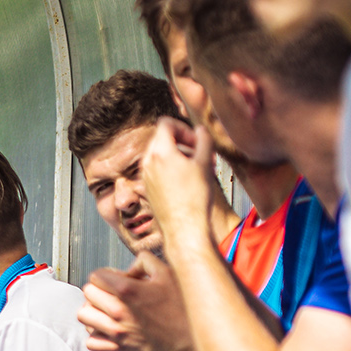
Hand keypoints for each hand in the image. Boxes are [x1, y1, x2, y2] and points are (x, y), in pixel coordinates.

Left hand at [77, 253, 192, 350]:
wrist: (192, 339)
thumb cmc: (182, 304)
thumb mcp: (168, 273)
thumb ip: (144, 261)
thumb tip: (127, 269)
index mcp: (127, 290)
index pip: (96, 276)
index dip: (106, 275)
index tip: (117, 279)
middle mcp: (118, 311)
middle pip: (88, 293)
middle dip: (98, 290)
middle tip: (112, 293)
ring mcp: (117, 332)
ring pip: (83, 316)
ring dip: (92, 310)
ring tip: (105, 310)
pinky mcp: (119, 349)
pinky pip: (91, 341)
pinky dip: (96, 335)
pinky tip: (108, 330)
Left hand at [141, 118, 216, 252]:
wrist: (183, 227)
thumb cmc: (194, 198)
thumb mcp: (205, 163)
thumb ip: (203, 140)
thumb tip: (200, 130)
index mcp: (159, 152)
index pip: (165, 123)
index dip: (184, 127)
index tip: (196, 140)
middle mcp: (147, 163)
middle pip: (162, 138)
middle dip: (182, 141)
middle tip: (200, 152)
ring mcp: (145, 176)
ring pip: (160, 154)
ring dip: (178, 155)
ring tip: (198, 167)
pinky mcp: (147, 188)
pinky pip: (157, 169)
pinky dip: (171, 168)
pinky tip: (188, 179)